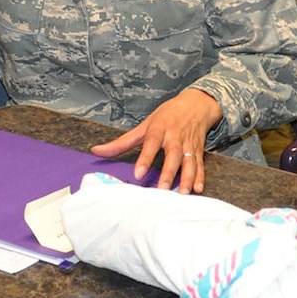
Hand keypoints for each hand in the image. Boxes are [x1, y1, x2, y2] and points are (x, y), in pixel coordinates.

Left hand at [89, 88, 221, 192]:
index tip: (138, 174)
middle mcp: (175, 137)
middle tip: (162, 189)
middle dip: (169, 172)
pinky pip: (200, 165)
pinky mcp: (199, 151)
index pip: (151, 143)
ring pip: (189, 162)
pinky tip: (197, 189)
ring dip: (187, 178)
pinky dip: (200, 177)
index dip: (145, 159)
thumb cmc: (168, 115)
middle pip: (173, 155)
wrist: (197, 104)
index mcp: (160, 128)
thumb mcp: (144, 125)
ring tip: (182, 193)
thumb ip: (122, 142)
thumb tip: (96, 151)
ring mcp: (189, 144)